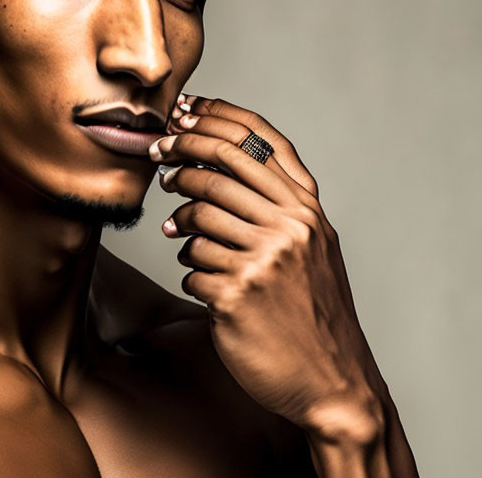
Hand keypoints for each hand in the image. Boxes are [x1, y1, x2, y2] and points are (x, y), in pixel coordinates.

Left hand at [149, 94, 384, 441]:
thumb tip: (215, 165)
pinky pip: (190, 264)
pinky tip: (202, 280)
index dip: (217, 116)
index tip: (184, 110)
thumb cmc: (314, 312)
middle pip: (220, 165)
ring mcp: (264, 260)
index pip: (259, 141)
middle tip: (159, 155)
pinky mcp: (236, 295)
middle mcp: (291, 227)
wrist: (332, 382)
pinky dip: (190, 269)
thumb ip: (278, 206)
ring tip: (178, 232)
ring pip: (197, 214)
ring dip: (180, 222)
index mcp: (309, 210)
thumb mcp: (314, 248)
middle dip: (180, 152)